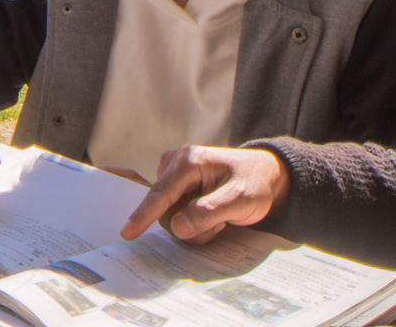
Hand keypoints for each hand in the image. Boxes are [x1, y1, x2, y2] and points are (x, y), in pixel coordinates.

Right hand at [120, 145, 289, 242]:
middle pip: (165, 210)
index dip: (144, 215)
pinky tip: (213, 219)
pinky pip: (175, 215)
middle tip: (220, 225)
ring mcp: (176, 177)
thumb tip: (177, 227)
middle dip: (190, 226)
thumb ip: (208, 212)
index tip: (127, 233)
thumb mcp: (240, 199)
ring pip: (170, 217)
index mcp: (189, 161)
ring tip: (220, 219)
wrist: (267, 177)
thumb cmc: (256, 183)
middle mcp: (176, 165)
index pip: (161, 193)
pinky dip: (194, 224)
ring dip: (195, 228)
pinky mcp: (179, 189)